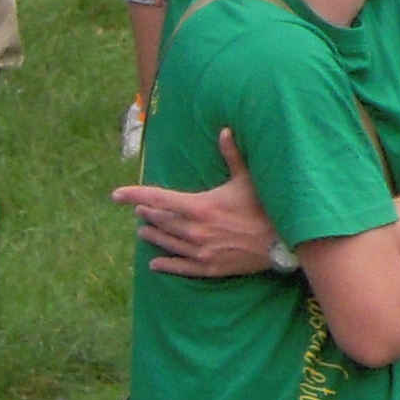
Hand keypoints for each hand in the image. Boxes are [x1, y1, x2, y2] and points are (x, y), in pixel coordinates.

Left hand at [114, 128, 279, 275]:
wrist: (282, 244)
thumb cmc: (266, 208)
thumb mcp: (248, 180)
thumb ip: (232, 156)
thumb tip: (224, 131)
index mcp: (200, 207)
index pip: (157, 198)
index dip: (134, 195)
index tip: (116, 195)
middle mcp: (194, 230)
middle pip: (160, 221)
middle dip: (147, 214)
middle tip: (139, 210)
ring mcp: (199, 251)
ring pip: (166, 242)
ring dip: (152, 235)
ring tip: (143, 230)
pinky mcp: (208, 267)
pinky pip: (179, 267)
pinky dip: (165, 264)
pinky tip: (155, 263)